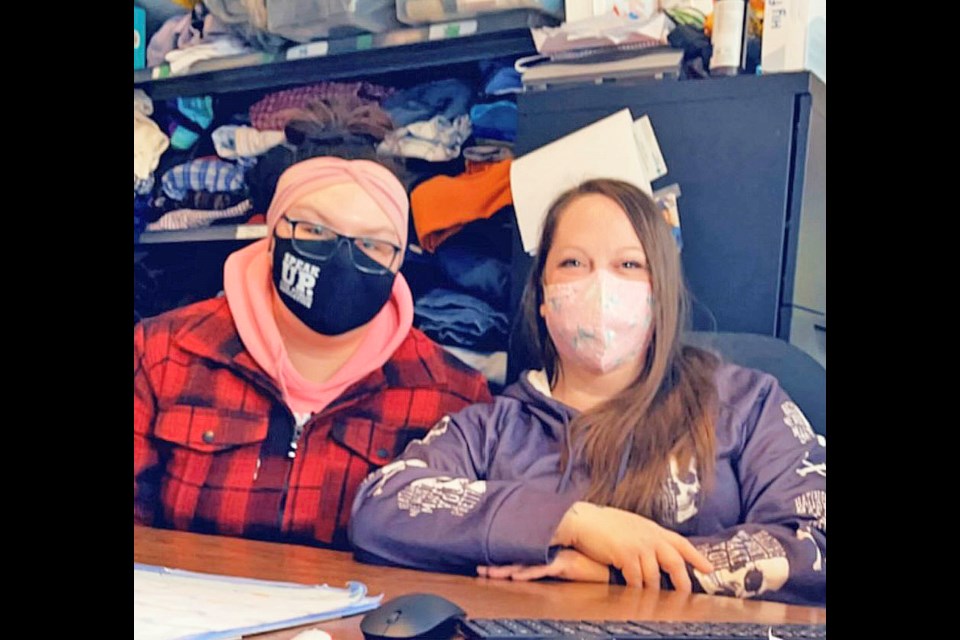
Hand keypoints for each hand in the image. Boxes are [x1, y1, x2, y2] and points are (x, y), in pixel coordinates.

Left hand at [477, 549, 608, 582]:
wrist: (609, 561)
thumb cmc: (589, 562)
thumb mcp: (566, 563)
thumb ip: (551, 562)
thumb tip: (534, 566)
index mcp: (546, 552)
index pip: (519, 556)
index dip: (502, 559)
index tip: (485, 562)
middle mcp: (547, 553)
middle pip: (517, 559)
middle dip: (497, 564)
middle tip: (479, 567)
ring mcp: (554, 557)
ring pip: (524, 564)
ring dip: (505, 570)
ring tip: (488, 573)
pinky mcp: (563, 563)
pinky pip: (542, 569)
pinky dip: (528, 573)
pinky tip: (516, 576)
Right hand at [551, 501, 713, 590]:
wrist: (582, 520)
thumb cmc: (602, 523)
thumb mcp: (631, 526)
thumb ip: (646, 537)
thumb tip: (655, 552)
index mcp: (653, 529)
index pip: (681, 543)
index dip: (696, 557)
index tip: (709, 569)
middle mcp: (650, 536)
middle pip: (675, 563)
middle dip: (682, 582)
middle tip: (685, 595)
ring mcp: (640, 545)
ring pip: (654, 577)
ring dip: (651, 590)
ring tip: (649, 599)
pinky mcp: (627, 555)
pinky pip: (636, 580)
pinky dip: (634, 588)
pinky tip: (631, 591)